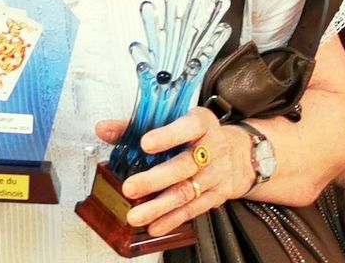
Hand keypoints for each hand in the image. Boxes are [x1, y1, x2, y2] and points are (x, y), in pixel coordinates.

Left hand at [97, 108, 254, 237]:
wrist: (240, 153)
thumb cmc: (198, 134)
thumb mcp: (174, 119)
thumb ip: (136, 125)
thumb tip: (103, 129)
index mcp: (201, 122)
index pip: (187, 126)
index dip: (167, 136)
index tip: (144, 143)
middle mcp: (212, 148)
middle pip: (184, 165)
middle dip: (155, 179)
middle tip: (129, 187)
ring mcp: (216, 174)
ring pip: (187, 191)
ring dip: (159, 206)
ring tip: (136, 214)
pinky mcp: (217, 195)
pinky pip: (193, 209)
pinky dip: (172, 219)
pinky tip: (154, 224)